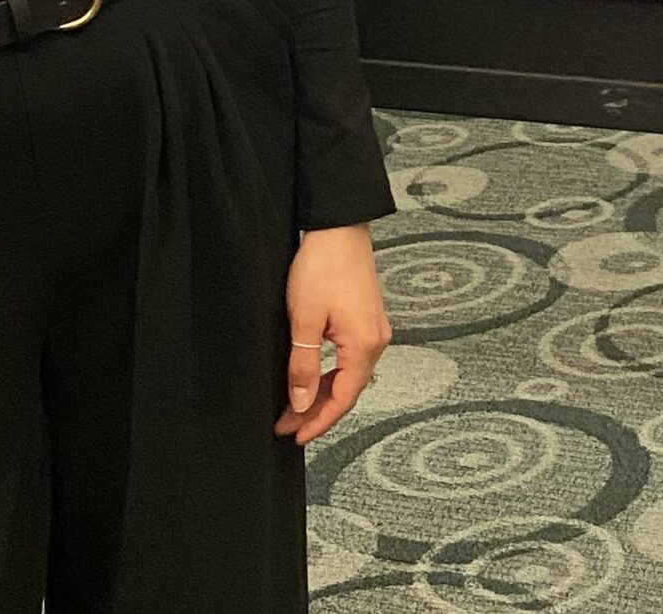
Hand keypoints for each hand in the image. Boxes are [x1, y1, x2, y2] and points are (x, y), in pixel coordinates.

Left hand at [277, 224, 387, 445]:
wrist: (339, 228)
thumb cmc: (323, 266)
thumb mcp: (304, 320)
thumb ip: (303, 366)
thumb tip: (301, 402)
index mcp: (364, 345)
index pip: (343, 399)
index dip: (318, 422)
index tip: (294, 435)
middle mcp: (376, 340)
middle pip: (348, 390)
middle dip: (316, 411)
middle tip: (286, 423)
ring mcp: (374, 329)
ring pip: (349, 375)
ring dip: (322, 393)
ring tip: (293, 405)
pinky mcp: (367, 319)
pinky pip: (351, 359)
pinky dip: (331, 374)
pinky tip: (312, 377)